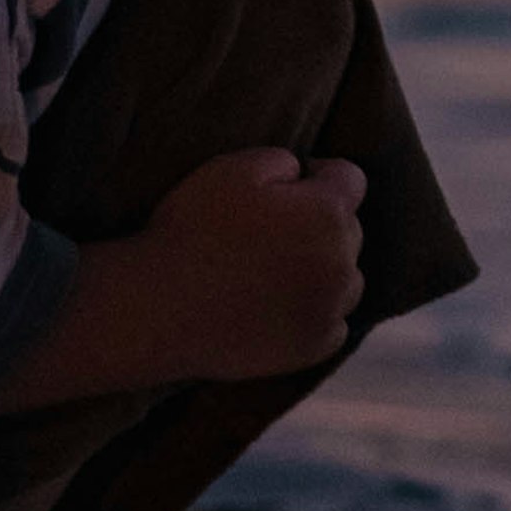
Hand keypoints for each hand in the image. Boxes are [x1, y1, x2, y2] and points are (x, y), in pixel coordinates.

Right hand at [129, 141, 365, 379]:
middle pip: (350, 230)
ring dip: (324, 270)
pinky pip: (334, 323)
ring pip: (347, 280)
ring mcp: (329, 310)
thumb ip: (284, 161)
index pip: (350, 178)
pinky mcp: (313, 348)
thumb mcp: (233, 168)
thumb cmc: (193, 230)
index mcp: (328, 214)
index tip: (288, 186)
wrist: (160, 308)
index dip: (319, 174)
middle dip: (321, 223)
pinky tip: (278, 305)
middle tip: (271, 232)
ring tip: (276, 271)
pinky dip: (316, 312)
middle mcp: (341, 264)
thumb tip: (303, 174)